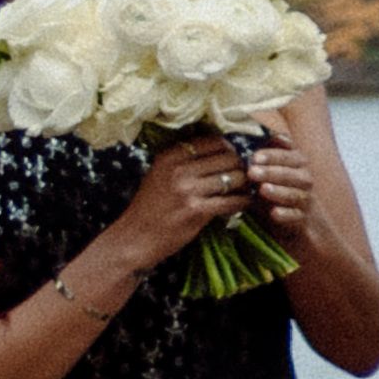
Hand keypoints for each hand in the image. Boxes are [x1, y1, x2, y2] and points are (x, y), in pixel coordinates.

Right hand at [76, 136, 251, 290]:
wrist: (135, 237)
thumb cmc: (150, 206)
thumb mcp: (160, 174)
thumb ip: (184, 161)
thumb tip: (220, 149)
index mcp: (169, 156)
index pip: (213, 141)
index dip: (228, 149)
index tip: (231, 159)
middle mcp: (179, 169)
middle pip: (228, 157)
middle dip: (240, 166)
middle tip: (242, 176)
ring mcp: (188, 190)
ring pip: (235, 177)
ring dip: (244, 185)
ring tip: (243, 190)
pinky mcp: (197, 210)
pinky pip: (233, 201)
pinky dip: (243, 202)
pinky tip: (242, 204)